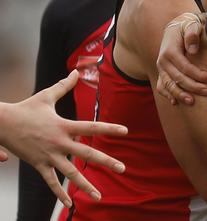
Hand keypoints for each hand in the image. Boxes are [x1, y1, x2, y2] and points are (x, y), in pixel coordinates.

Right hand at [0, 70, 127, 207]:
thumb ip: (64, 85)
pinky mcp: (38, 165)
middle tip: (123, 168)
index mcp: (64, 126)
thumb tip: (76, 71)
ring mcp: (49, 155)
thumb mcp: (47, 96)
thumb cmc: (25, 109)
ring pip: (70, 173)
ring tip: (99, 196)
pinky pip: (51, 182)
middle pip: (87, 154)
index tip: (125, 131)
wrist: (1, 123)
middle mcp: (59, 142)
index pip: (92, 127)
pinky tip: (70, 204)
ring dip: (85, 185)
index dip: (109, 129)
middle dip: (106, 162)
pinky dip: (60, 193)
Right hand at [156, 12, 206, 104]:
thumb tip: (192, 50)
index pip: (184, 66)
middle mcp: (162, 61)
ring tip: (192, 102)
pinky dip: (168, 95)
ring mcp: (161, 68)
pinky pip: (162, 87)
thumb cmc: (188, 26)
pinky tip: (176, 103)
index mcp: (169, 50)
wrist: (177, 28)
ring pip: (168, 85)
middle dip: (193, 86)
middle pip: (177, 78)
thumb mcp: (191, 24)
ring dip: (180, 95)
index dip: (197, 74)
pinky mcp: (162, 73)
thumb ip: (192, 34)